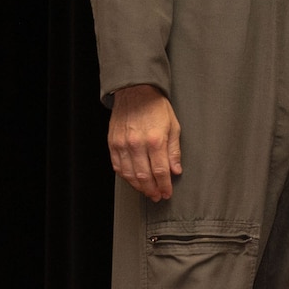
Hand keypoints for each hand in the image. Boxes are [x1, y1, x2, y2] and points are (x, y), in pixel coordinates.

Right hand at [109, 84, 182, 200]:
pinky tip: (133, 180)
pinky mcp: (112, 143)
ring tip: (147, 191)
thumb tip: (176, 171)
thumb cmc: (156, 108)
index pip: (160, 171)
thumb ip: (174, 151)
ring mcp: (122, 144)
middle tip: (157, 196)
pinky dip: (125, 176)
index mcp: (155, 140)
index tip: (167, 193)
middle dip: (152, 190)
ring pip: (129, 174)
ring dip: (138, 186)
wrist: (135, 92)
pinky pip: (117, 166)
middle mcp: (137, 144)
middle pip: (144, 176)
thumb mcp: (173, 127)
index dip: (164, 185)